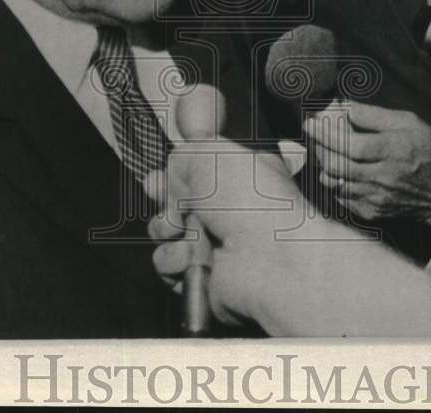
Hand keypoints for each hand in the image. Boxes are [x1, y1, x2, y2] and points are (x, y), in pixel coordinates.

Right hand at [144, 138, 337, 327]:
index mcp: (241, 175)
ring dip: (165, 231)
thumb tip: (171, 177)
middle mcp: (233, 211)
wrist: (270, 257)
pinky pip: (171, 267)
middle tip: (166, 201)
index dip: (175, 174)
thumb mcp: (211, 152)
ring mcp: (220, 246)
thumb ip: (182, 155)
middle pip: (179, 204)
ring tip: (178, 230)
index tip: (160, 177)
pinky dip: (174, 260)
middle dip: (164, 202)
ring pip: (169, 236)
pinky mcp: (208, 278)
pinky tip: (189, 257)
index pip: (200, 173)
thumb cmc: (253, 200)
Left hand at [303, 100, 430, 247]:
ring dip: (324, 164)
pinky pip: (341, 197)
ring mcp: (375, 198)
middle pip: (336, 164)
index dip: (326, 134)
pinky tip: (340, 170)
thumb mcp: (410, 123)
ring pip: (334, 182)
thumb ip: (376, 115)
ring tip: (325, 150)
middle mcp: (382, 177)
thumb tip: (347, 107)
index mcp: (393, 151)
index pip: (350, 144)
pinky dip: (335, 182)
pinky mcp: (372, 212)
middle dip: (318, 147)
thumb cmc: (429, 153)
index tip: (310, 123)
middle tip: (314, 135)